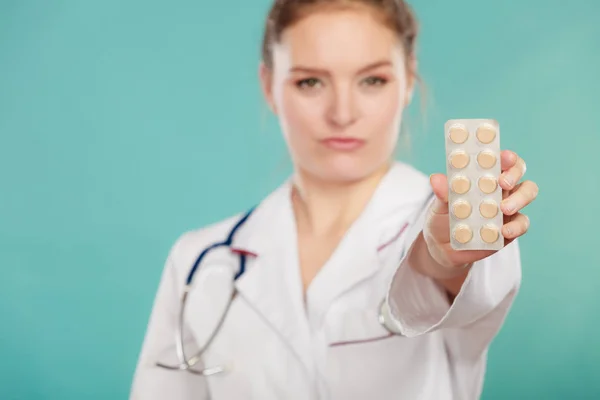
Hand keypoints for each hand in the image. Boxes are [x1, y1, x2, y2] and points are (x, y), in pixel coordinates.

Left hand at [423, 150, 537, 270]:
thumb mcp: (439, 204)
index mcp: (483, 176)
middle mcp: (499, 188)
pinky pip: (522, 224)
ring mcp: (508, 207)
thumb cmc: (443, 217)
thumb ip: (442, 192)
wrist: (442, 247)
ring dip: (519, 199)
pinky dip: (516, 226)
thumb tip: (435, 179)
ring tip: (504, 208)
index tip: (504, 157)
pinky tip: (504, 231)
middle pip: (518, 172)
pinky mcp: (510, 228)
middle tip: (503, 182)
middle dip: (514, 174)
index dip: (505, 156)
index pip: (499, 160)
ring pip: (526, 194)